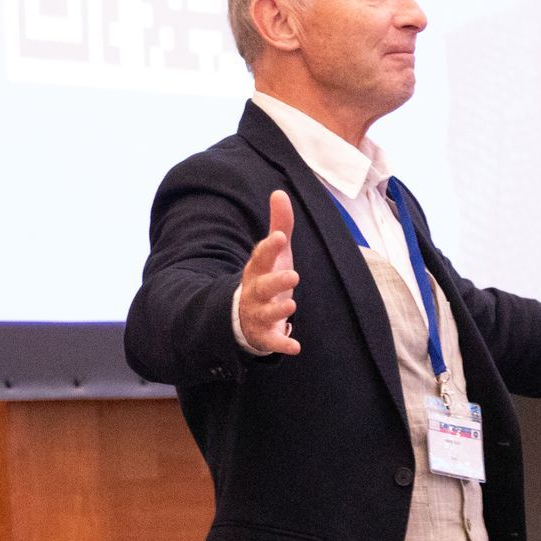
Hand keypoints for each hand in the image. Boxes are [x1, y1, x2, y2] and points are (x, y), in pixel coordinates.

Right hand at [239, 190, 300, 355]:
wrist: (244, 315)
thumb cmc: (265, 277)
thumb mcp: (274, 253)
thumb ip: (280, 225)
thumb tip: (279, 193)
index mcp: (257, 270)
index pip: (261, 257)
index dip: (269, 248)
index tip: (280, 237)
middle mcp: (254, 291)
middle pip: (262, 286)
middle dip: (276, 281)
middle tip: (294, 275)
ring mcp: (257, 314)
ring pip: (265, 313)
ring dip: (278, 310)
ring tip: (292, 306)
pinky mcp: (263, 334)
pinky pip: (271, 340)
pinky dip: (282, 344)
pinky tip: (296, 347)